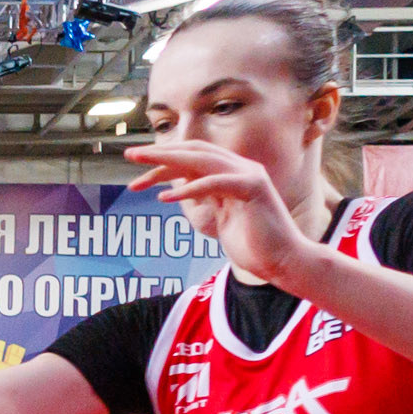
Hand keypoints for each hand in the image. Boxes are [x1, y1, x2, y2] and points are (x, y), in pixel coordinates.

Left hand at [122, 142, 326, 289]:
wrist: (283, 262)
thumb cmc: (253, 245)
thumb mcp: (222, 216)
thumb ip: (207, 197)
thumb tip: (183, 187)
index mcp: (233, 172)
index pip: (193, 156)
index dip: (164, 158)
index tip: (136, 167)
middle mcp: (241, 167)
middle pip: (194, 151)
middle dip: (159, 153)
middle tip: (129, 156)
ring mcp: (249, 175)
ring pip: (201, 160)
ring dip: (166, 164)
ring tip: (139, 176)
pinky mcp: (253, 189)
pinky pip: (214, 183)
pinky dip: (188, 189)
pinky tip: (164, 199)